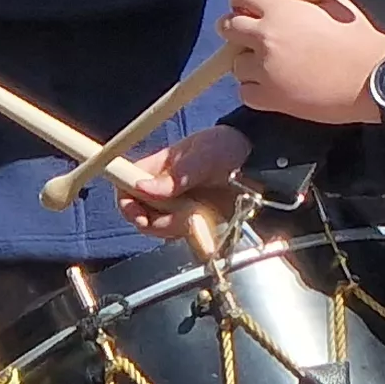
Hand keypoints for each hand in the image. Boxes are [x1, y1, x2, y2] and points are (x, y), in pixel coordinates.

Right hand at [117, 126, 253, 234]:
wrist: (259, 161)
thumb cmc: (227, 147)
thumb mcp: (204, 155)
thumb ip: (176, 175)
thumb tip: (141, 187)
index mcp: (155, 168)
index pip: (125, 188)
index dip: (127, 204)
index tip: (138, 214)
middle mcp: (161, 190)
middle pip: (141, 216)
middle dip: (157, 222)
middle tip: (180, 216)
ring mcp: (177, 207)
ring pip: (161, 229)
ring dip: (177, 227)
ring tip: (199, 215)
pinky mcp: (194, 221)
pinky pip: (183, 236)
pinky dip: (192, 234)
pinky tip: (207, 222)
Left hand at [219, 0, 384, 125]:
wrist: (373, 79)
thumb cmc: (358, 38)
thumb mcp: (330, 3)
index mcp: (280, 10)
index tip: (251, 5)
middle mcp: (265, 38)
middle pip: (228, 27)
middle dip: (239, 28)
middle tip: (256, 35)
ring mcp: (265, 70)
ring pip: (235, 63)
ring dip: (249, 61)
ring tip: (272, 64)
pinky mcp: (270, 99)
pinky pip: (245, 92)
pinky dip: (255, 87)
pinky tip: (274, 84)